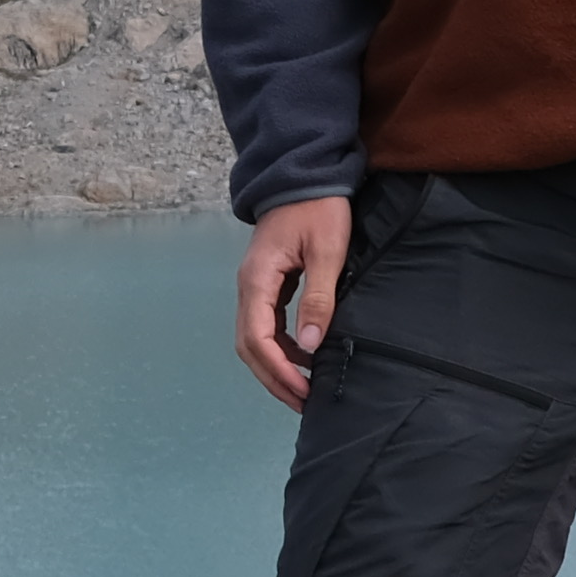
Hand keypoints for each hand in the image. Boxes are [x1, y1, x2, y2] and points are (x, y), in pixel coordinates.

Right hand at [234, 195, 351, 407]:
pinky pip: (266, 325)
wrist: (305, 173)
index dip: (278, 370)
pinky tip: (305, 357)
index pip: (256, 338)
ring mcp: (256, 285)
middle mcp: (249, 286)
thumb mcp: (326, 251)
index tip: (303, 392)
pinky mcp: (268, 283)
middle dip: (274, 378)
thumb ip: (318, 297)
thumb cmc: (319, 207)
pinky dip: (281, 348)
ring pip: (254, 338)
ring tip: (304, 389)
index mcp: (258, 279)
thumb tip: (310, 344)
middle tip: (304, 403)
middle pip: (249, 346)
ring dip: (275, 367)